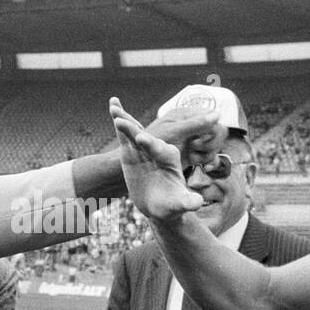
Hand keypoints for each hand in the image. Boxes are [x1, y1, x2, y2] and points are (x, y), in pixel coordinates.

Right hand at [110, 98, 203, 222]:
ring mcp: (143, 149)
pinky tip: (113, 105)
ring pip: (135, 133)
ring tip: (116, 115)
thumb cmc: (171, 205)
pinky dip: (119, 119)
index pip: (162, 150)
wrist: (158, 205)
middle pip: (148, 139)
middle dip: (138, 133)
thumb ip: (188, 202)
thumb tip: (197, 203)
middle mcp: (157, 150)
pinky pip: (124, 134)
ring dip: (126, 123)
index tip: (143, 140)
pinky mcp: (131, 150)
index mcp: (170, 159)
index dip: (153, 145)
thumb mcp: (180, 204)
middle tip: (124, 126)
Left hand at [145, 104, 227, 163]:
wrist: (143, 164)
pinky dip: (209, 161)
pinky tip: (204, 167)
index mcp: (186, 115)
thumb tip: (218, 114)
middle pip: (218, 131)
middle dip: (210, 143)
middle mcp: (192, 126)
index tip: (197, 139)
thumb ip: (195, 123)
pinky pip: (211, 156)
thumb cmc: (154, 144)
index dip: (210, 129)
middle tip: (194, 148)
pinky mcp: (195, 153)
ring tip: (193, 158)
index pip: (213, 117)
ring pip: (216, 144)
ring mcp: (194, 139)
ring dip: (208, 153)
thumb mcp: (173, 132)